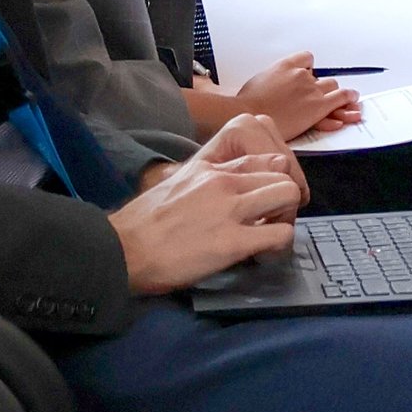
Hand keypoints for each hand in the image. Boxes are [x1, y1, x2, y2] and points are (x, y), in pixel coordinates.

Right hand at [110, 113, 301, 292]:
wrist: (123, 250)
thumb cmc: (142, 223)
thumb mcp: (174, 184)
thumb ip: (202, 181)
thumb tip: (220, 192)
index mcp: (208, 167)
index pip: (261, 158)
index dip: (270, 179)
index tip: (264, 200)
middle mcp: (223, 182)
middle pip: (281, 174)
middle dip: (284, 198)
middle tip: (272, 220)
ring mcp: (229, 210)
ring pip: (288, 195)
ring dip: (286, 216)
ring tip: (271, 234)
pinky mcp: (233, 242)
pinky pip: (280, 234)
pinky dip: (280, 244)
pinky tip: (264, 253)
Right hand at [182, 52, 362, 142]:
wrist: (248, 118)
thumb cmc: (244, 106)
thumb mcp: (249, 84)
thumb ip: (254, 80)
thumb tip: (208, 80)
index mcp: (284, 65)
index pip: (307, 59)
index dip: (308, 71)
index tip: (306, 79)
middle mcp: (300, 74)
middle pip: (321, 76)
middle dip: (322, 87)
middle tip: (322, 98)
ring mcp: (311, 89)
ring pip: (333, 88)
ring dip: (339, 97)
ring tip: (350, 103)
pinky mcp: (319, 106)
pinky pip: (340, 100)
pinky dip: (347, 104)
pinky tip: (353, 108)